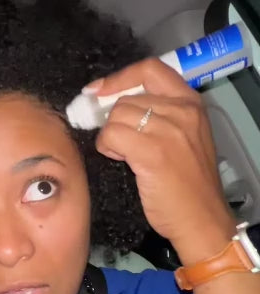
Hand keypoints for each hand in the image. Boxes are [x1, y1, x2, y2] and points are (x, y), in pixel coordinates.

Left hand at [85, 58, 235, 264]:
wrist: (200, 219)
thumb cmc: (189, 185)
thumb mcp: (184, 139)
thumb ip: (159, 117)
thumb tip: (115, 107)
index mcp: (191, 103)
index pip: (149, 70)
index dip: (118, 78)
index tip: (98, 91)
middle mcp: (182, 111)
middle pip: (125, 99)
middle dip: (111, 120)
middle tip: (115, 142)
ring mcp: (168, 130)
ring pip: (115, 117)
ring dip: (109, 136)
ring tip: (123, 154)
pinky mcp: (152, 152)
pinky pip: (111, 136)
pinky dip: (107, 147)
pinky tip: (120, 159)